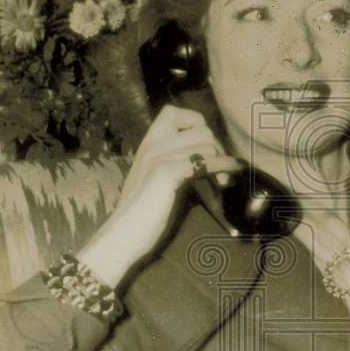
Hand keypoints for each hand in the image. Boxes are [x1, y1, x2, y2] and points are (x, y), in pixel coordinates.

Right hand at [78, 105, 242, 287]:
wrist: (123, 238)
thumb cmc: (143, 216)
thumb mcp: (158, 183)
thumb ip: (175, 166)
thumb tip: (208, 161)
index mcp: (147, 145)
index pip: (174, 112)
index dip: (197, 125)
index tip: (206, 150)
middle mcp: (151, 146)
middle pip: (200, 127)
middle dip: (218, 147)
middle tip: (222, 172)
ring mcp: (157, 158)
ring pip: (205, 142)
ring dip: (221, 160)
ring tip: (222, 182)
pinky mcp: (165, 174)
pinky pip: (202, 160)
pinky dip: (221, 167)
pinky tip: (226, 178)